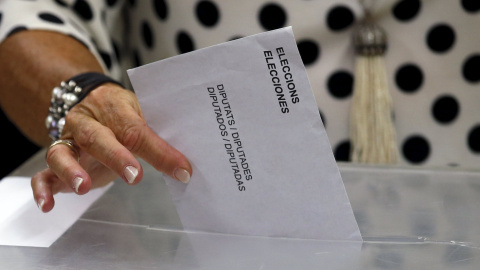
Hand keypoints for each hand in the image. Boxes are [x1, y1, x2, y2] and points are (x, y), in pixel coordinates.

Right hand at [32, 84, 191, 211]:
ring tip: (83, 188)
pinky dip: (42, 189)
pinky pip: (43, 173)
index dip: (160, 151)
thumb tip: (186, 163)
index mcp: (114, 109)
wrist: (91, 100)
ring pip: (62, 154)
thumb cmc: (122, 113)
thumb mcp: (140, 115)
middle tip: (135, 176)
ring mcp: (68, 142)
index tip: (182, 170)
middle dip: (116, 157)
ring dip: (72, 171)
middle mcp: (87, 123)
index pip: (137, 130)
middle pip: (97, 138)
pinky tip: (48, 205)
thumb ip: (157, 135)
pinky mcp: (57, 161)